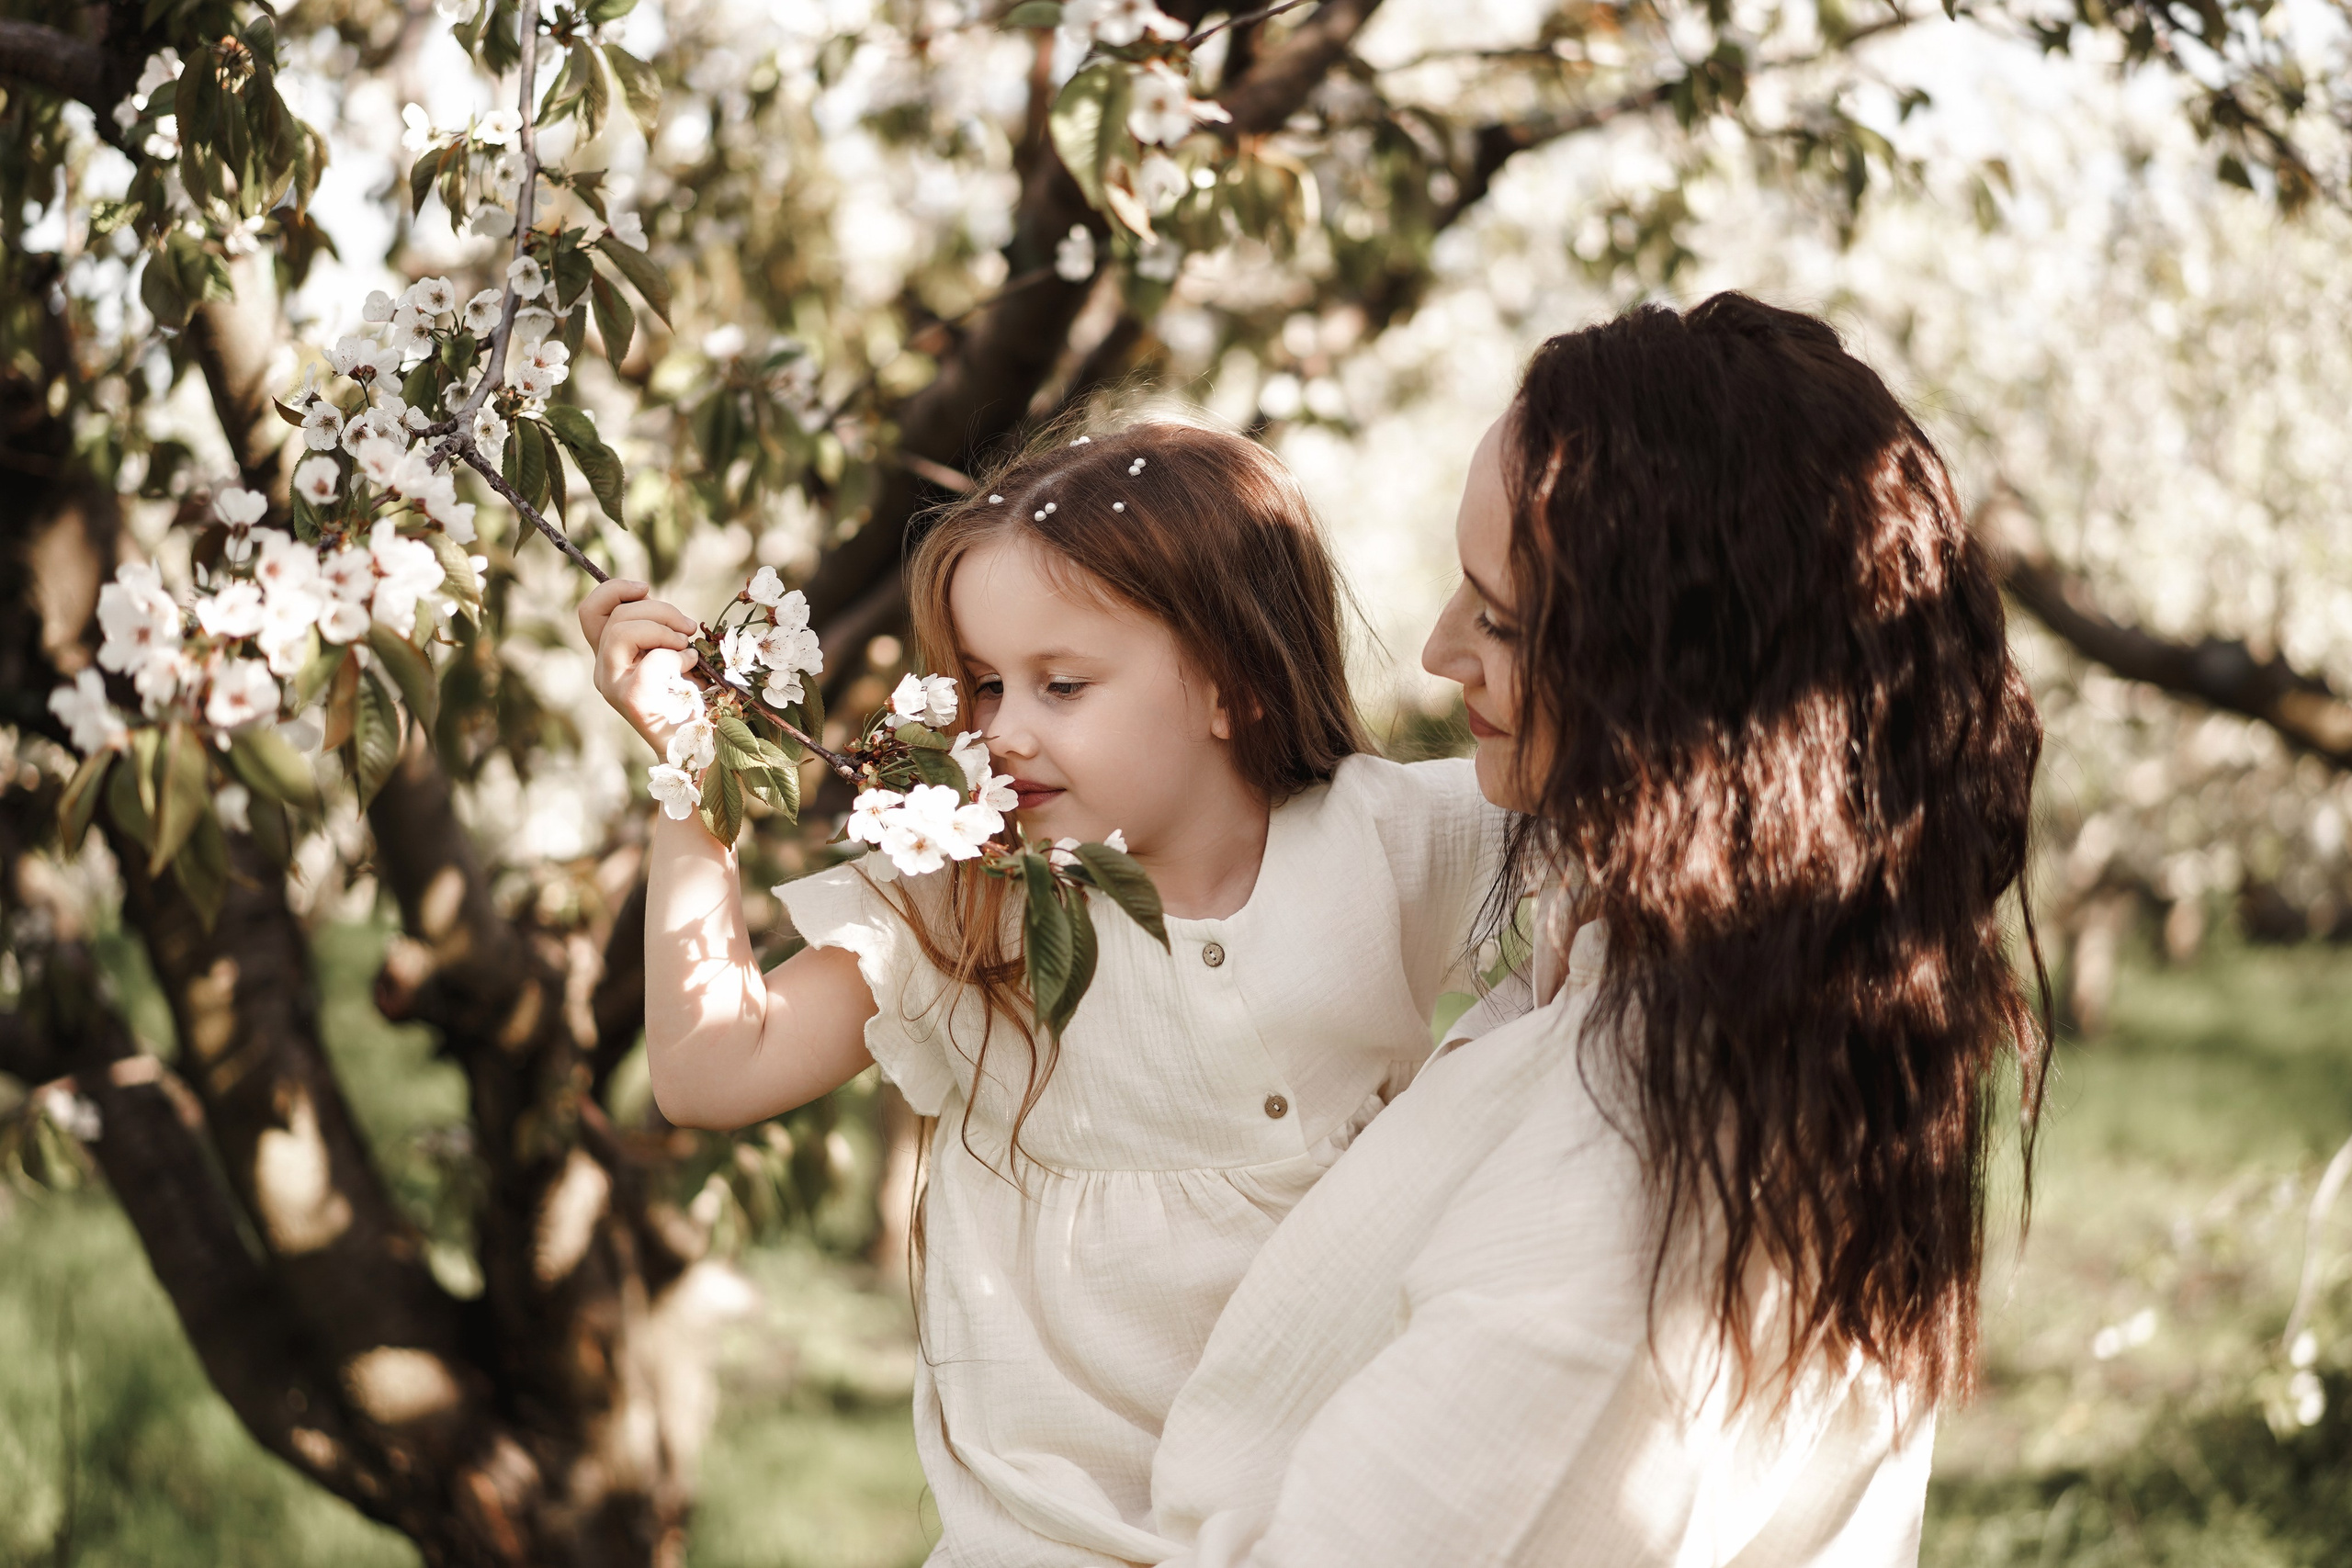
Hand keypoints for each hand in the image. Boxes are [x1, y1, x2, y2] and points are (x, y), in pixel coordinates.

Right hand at [579, 579, 703, 753]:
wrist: (698, 746)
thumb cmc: (688, 697)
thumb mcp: (666, 652)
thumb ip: (652, 628)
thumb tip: (647, 596)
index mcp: (608, 656)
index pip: (590, 611)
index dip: (614, 590)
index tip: (646, 587)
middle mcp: (604, 671)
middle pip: (616, 616)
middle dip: (659, 609)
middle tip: (688, 627)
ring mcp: (613, 686)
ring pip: (623, 631)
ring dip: (665, 630)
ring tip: (686, 647)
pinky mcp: (631, 700)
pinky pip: (652, 660)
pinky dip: (678, 657)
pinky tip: (690, 668)